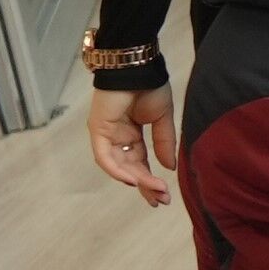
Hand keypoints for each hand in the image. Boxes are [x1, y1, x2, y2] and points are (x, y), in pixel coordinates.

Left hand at [87, 83, 176, 206]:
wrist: (137, 68)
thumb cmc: (150, 87)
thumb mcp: (163, 119)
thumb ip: (165, 143)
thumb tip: (170, 167)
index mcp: (133, 135)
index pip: (140, 163)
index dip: (151, 179)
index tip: (164, 195)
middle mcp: (118, 138)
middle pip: (130, 168)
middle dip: (145, 185)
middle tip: (160, 201)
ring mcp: (106, 135)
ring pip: (118, 166)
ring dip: (136, 180)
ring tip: (154, 191)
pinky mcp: (98, 131)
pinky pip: (105, 157)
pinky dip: (117, 170)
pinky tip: (133, 180)